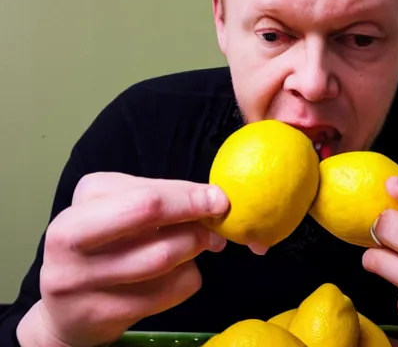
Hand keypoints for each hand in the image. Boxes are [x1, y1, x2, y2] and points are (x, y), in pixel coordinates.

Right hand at [18, 174, 227, 346]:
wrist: (64, 313)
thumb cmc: (101, 248)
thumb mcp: (117, 210)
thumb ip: (160, 197)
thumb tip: (213, 201)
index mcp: (79, 206)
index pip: (146, 197)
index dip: (190, 197)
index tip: (219, 199)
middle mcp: (68, 243)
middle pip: (150, 225)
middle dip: (193, 222)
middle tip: (216, 224)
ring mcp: (78, 283)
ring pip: (161, 259)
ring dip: (193, 249)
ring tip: (197, 245)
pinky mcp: (98, 315)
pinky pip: (164, 293)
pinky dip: (185, 279)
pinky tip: (177, 274)